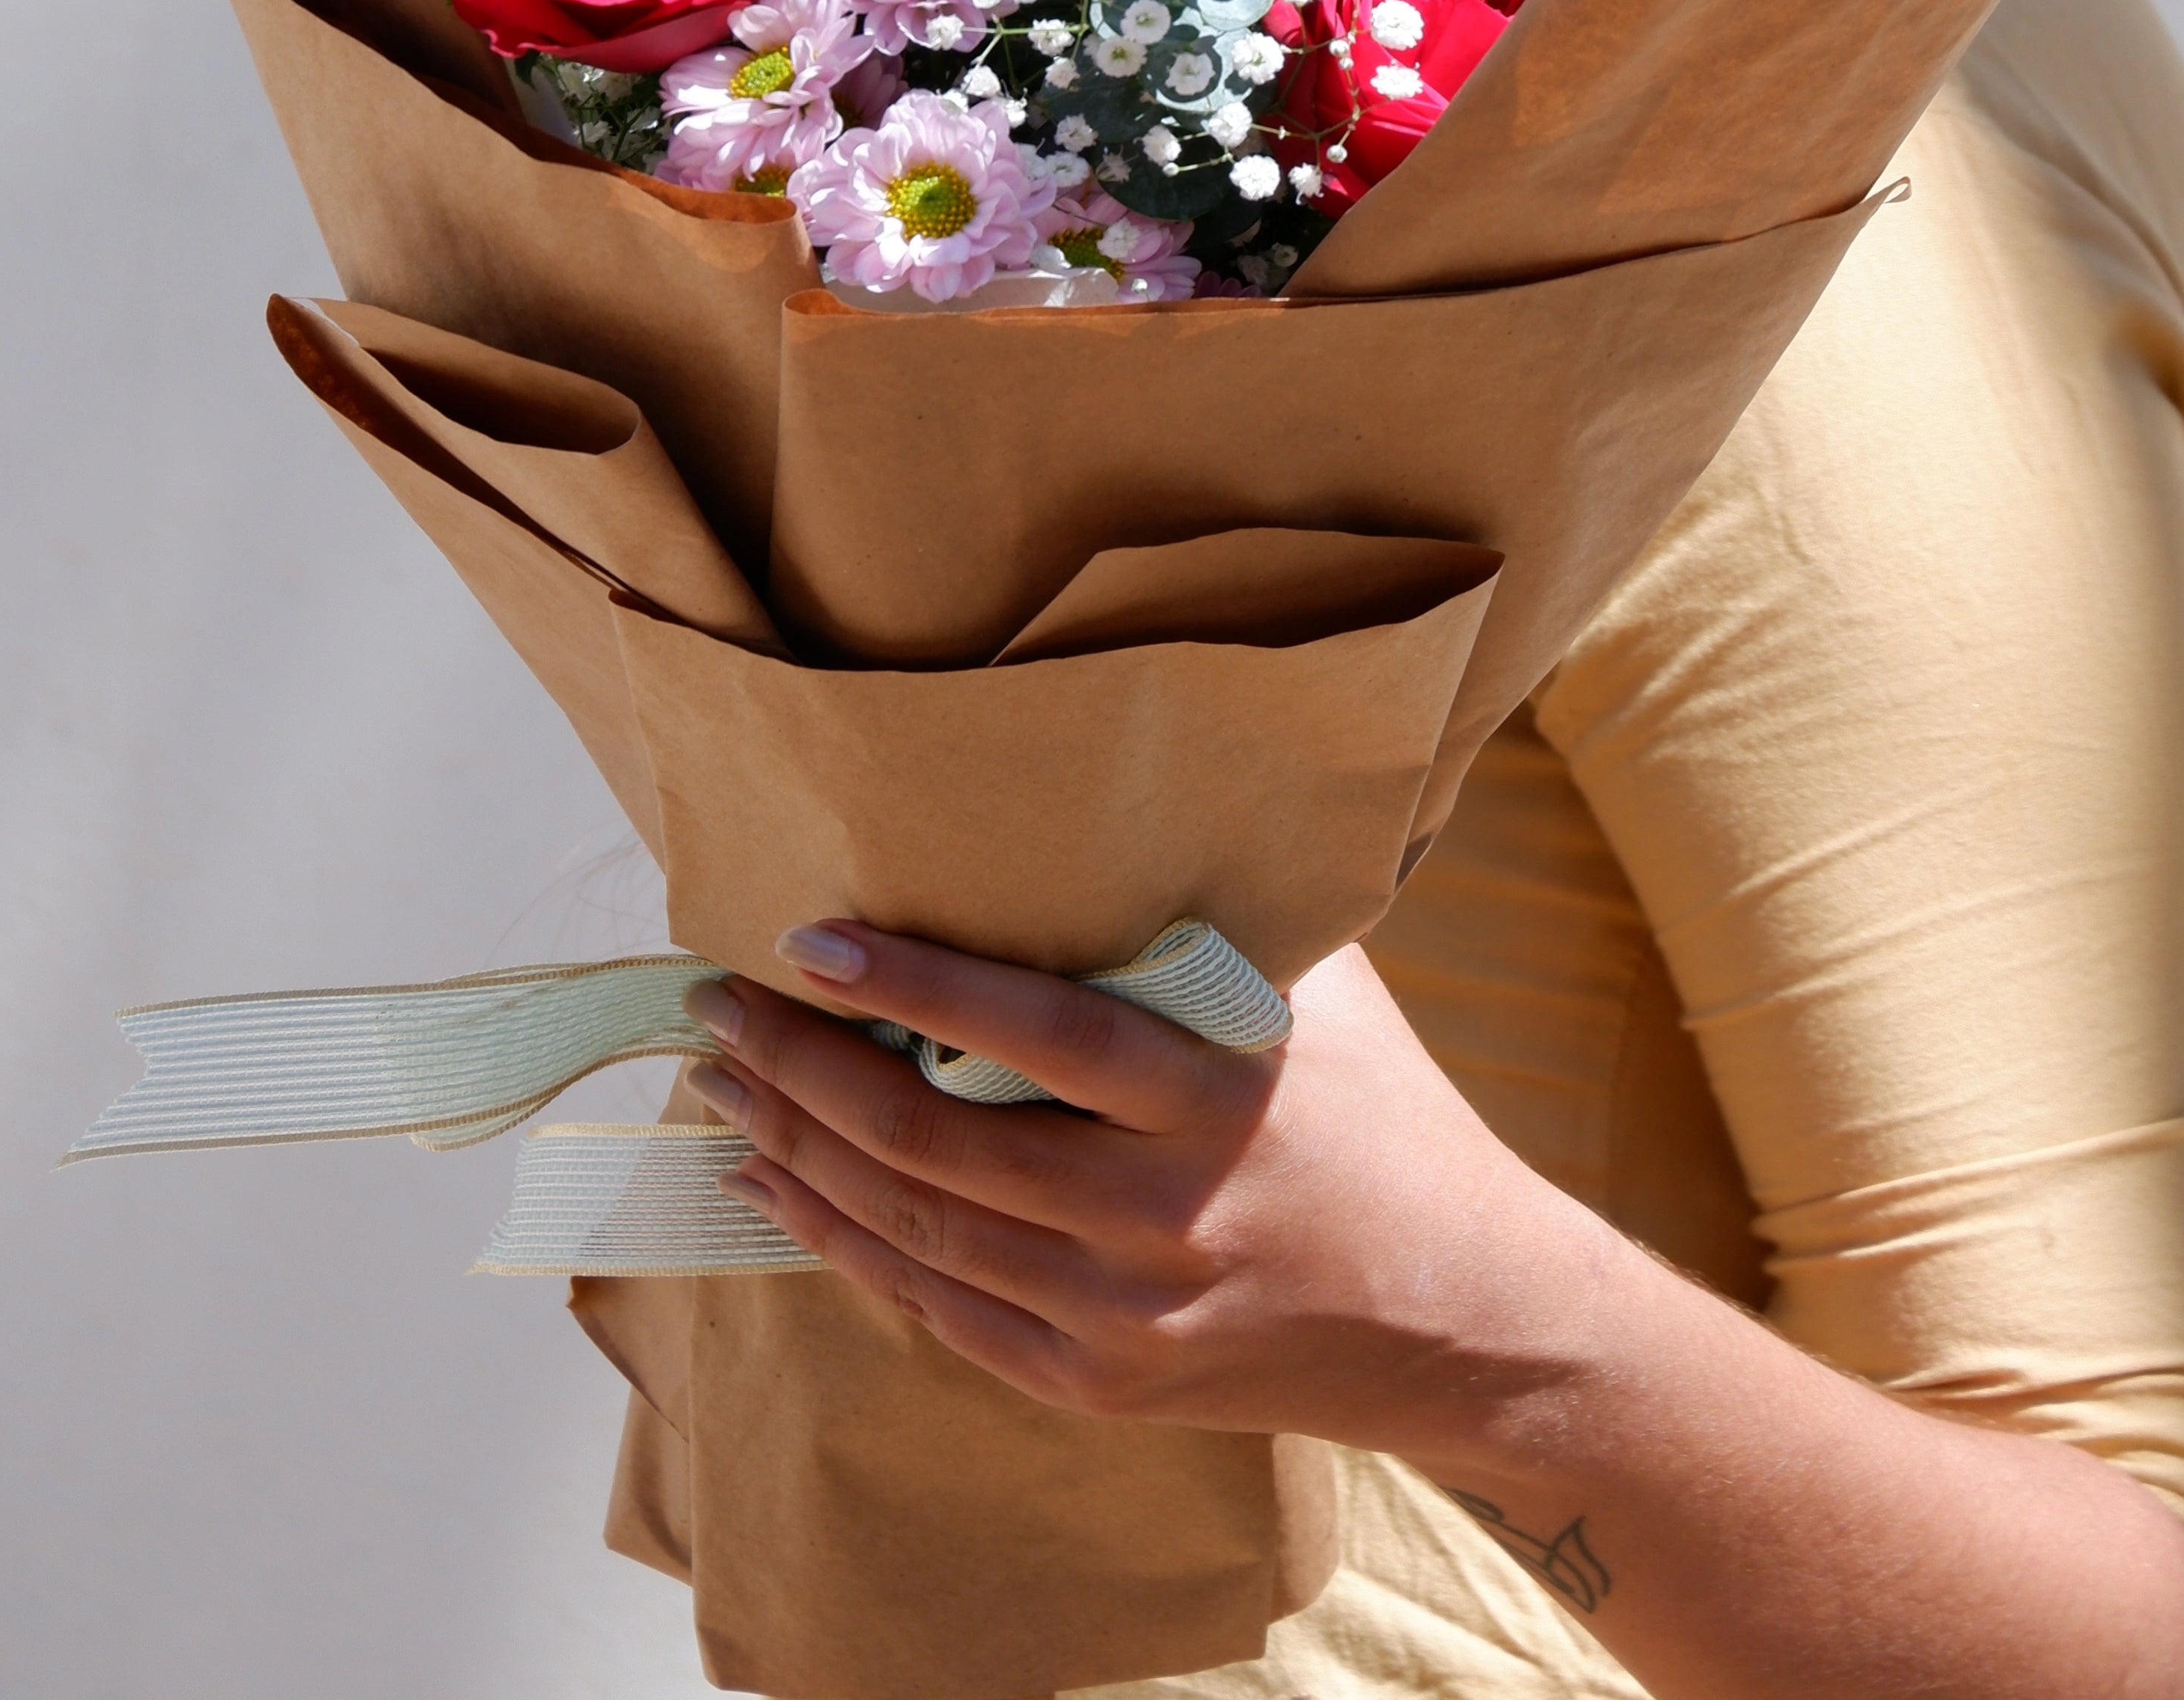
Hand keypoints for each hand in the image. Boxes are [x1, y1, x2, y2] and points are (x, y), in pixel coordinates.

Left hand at [688, 923, 1627, 1453]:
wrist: (1467, 1318)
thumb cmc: (1386, 1117)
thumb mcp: (1323, 994)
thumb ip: (1205, 917)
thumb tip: (1095, 798)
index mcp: (1217, 1097)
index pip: (1037, 1033)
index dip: (914, 982)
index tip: (807, 936)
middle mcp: (1164, 1216)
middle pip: (940, 1144)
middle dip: (806, 1070)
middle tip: (716, 1003)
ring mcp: (1127, 1316)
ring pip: (918, 1234)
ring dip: (800, 1153)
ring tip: (723, 1082)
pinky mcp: (1102, 1385)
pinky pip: (940, 1314)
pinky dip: (846, 1248)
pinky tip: (780, 1187)